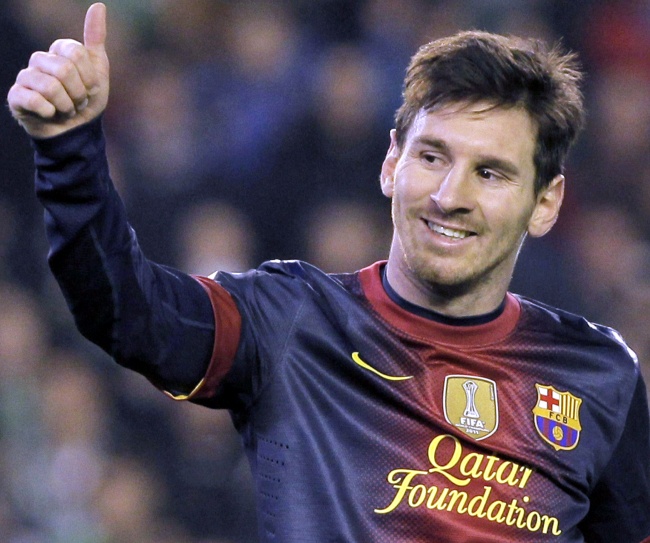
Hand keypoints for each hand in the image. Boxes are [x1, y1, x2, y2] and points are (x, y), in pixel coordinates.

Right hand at [7, 3, 108, 138]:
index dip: (88, 77)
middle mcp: (39, 60)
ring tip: (66, 110)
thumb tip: (99, 6)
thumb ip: (96, 40)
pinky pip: (35, 100)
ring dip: (66, 106)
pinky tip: (50, 114)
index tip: (90, 88)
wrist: (76, 132)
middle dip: (78, 94)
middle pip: (63, 69)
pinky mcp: (16, 97)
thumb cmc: (86, 101)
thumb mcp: (98, 71)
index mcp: (59, 51)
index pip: (75, 53)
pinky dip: (50, 112)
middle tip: (77, 102)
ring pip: (50, 87)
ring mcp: (26, 77)